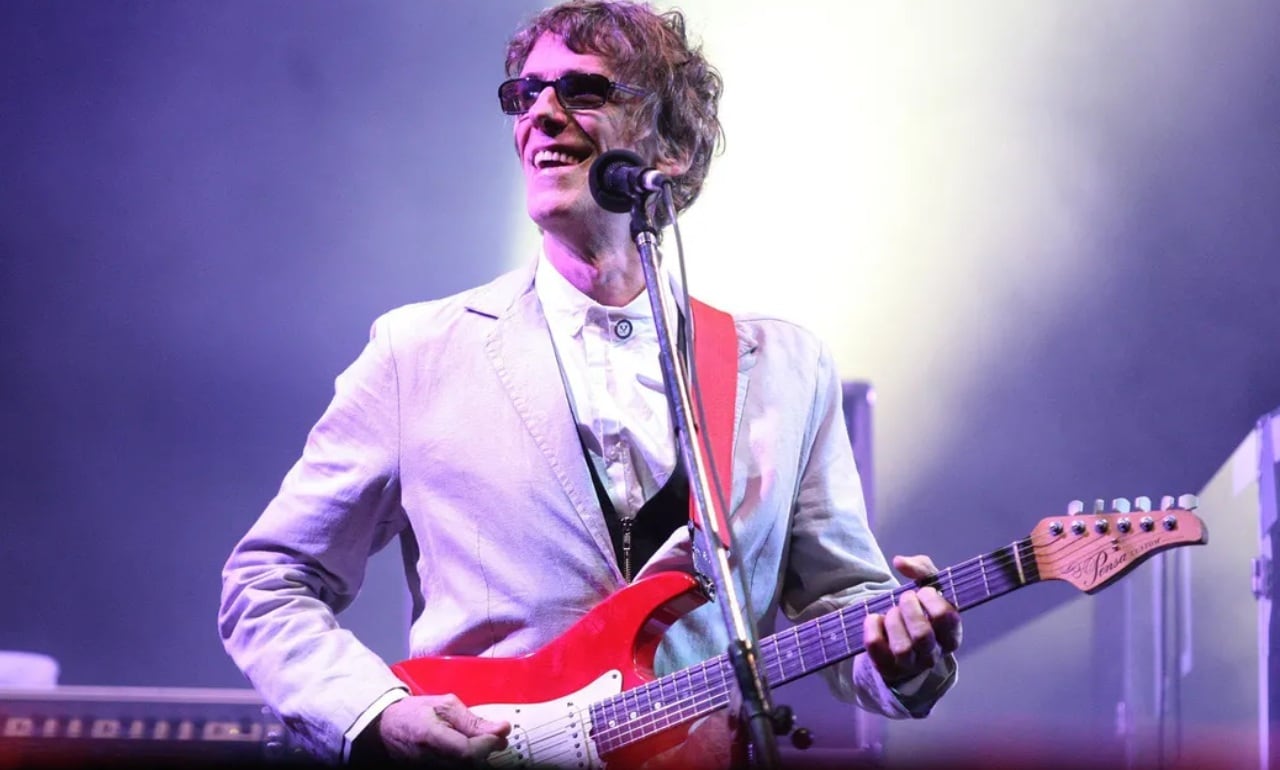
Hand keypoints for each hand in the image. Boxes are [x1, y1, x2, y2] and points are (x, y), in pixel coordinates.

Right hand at [369, 694, 509, 765]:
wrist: (387, 729)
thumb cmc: (414, 713)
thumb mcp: (444, 705)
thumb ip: (473, 720)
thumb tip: (501, 728)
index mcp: (431, 737)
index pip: (468, 752)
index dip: (489, 744)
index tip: (501, 732)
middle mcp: (430, 759)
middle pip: (470, 765)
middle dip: (489, 752)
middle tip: (497, 739)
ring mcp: (430, 768)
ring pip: (467, 768)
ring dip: (481, 757)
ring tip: (484, 743)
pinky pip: (459, 768)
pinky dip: (469, 761)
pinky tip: (472, 751)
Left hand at [863, 554, 962, 686]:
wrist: (900, 642)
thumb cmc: (921, 611)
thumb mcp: (929, 588)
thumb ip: (922, 569)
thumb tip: (900, 562)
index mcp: (950, 635)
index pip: (947, 618)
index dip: (931, 599)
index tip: (922, 591)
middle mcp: (934, 654)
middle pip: (922, 635)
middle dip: (909, 609)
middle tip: (904, 599)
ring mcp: (910, 665)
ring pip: (902, 648)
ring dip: (892, 621)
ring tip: (891, 612)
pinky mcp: (887, 667)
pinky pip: (876, 647)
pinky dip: (872, 627)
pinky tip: (874, 619)